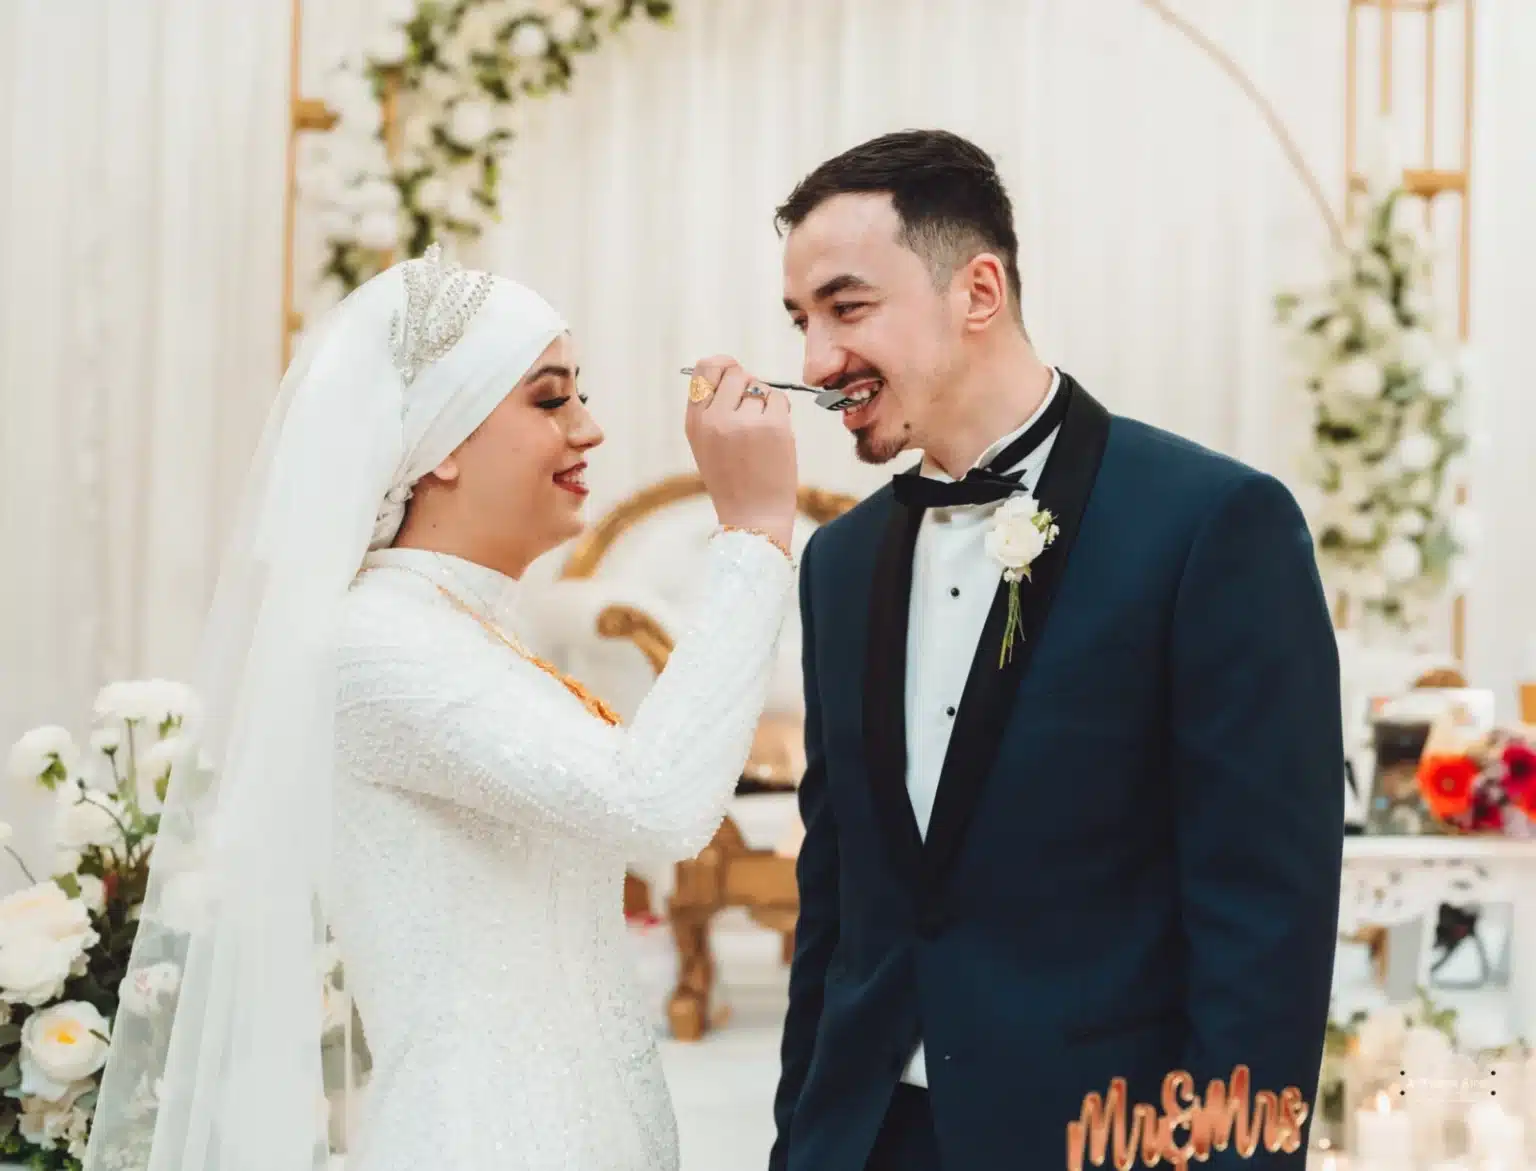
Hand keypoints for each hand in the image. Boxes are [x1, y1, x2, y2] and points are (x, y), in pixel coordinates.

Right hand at [685, 356, 797, 551]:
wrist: (753, 516)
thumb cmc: (733, 480)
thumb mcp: (706, 444)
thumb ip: (711, 409)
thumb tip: (734, 370)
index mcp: (695, 422)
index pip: (704, 369)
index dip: (722, 366)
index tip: (732, 373)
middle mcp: (715, 419)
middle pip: (736, 372)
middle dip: (747, 385)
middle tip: (751, 411)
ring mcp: (744, 422)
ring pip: (760, 387)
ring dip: (765, 403)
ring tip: (762, 433)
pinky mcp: (773, 427)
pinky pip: (780, 399)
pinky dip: (781, 412)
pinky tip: (775, 436)